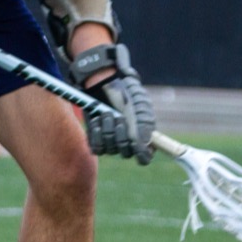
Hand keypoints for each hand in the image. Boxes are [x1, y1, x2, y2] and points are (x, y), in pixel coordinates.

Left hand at [73, 43, 155, 163]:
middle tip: (118, 117)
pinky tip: (97, 119)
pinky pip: (96, 147)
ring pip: (110, 149)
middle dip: (121, 135)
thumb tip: (144, 145)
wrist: (106, 83)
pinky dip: (96, 133)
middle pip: (125, 153)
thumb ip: (143, 125)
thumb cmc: (127, 93)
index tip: (135, 142)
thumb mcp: (139, 104)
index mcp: (143, 136)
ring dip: (108, 130)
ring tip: (107, 112)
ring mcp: (112, 142)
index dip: (142, 154)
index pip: (145, 157)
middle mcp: (128, 143)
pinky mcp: (96, 139)